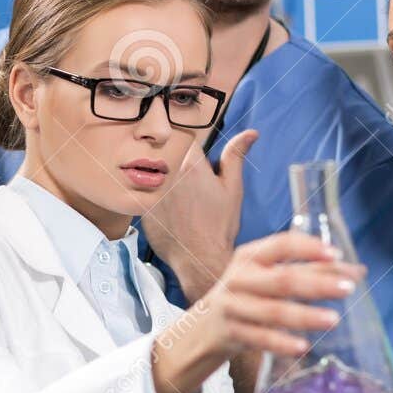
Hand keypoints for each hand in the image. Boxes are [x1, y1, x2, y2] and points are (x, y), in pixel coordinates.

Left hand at [141, 129, 257, 299]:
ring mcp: (153, 190)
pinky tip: (165, 209)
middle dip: (173, 161)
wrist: (200, 258)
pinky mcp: (142, 206)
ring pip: (151, 171)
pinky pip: (142, 191)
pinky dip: (150, 194)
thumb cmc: (218, 226)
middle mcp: (169, 174)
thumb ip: (235, 156)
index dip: (186, 144)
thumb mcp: (232, 188)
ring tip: (176, 199)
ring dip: (161, 177)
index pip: (181, 137)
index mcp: (192, 164)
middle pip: (164, 153)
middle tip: (185, 183)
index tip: (192, 156)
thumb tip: (250, 133)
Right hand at [149, 232, 363, 392]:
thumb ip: (307, 271)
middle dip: (317, 283)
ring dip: (305, 315)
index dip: (309, 248)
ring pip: (273, 311)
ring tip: (333, 319)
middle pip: (282, 279)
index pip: (281, 244)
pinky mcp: (231, 333)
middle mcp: (239, 278)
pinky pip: (260, 338)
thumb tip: (357, 270)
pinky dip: (282, 343)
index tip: (336, 254)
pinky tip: (303, 346)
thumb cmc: (245, 298)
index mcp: (249, 257)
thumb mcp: (267, 278)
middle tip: (348, 288)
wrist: (201, 330)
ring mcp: (233, 306)